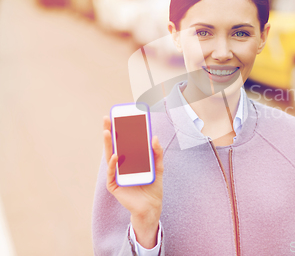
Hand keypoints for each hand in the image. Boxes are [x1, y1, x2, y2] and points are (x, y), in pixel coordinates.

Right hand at [103, 115, 163, 248]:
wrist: (152, 206)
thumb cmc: (153, 186)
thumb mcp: (158, 167)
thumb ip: (157, 153)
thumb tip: (154, 137)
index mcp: (130, 159)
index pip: (123, 142)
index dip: (120, 130)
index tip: (118, 116)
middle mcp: (120, 165)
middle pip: (113, 146)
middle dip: (109, 132)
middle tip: (106, 118)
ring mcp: (116, 175)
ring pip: (109, 156)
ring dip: (108, 144)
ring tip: (107, 132)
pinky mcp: (114, 185)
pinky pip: (112, 173)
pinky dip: (113, 164)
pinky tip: (115, 156)